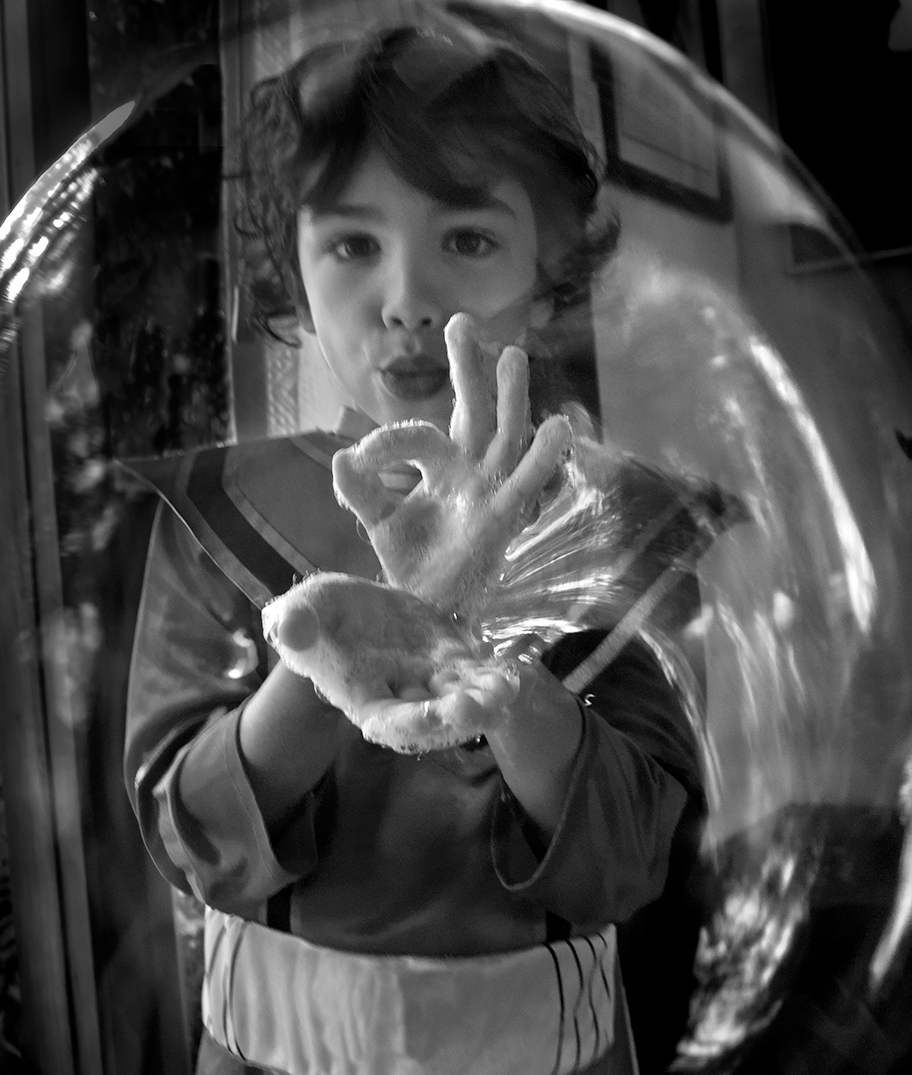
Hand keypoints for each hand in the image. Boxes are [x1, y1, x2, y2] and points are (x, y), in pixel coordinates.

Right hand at [263, 572, 519, 753]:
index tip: (434, 717)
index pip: (388, 721)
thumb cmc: (316, 616)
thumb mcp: (300, 611)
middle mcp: (402, 695)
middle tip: (483, 705)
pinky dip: (494, 672)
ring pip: (462, 694)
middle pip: (434, 716)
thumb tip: (289, 629)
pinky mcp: (452, 655)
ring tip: (507, 688)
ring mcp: (431, 677)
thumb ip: (294, 621)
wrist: (347, 607)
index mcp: (363, 695)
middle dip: (458, 715)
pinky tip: (515, 668)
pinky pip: (477, 670)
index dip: (411, 722)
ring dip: (485, 696)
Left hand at [332, 314, 571, 617]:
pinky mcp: (503, 516)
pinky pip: (526, 483)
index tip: (356, 461)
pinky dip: (543, 457)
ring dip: (509, 396)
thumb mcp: (378, 521)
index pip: (416, 436)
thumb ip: (360, 491)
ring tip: (511, 354)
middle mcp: (469, 468)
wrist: (427, 607)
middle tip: (460, 322)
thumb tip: (339, 458)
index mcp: (439, 465)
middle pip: (473, 409)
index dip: (385, 442)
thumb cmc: (412, 561)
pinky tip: (558, 425)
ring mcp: (489, 489)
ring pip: (504, 434)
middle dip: (468, 368)